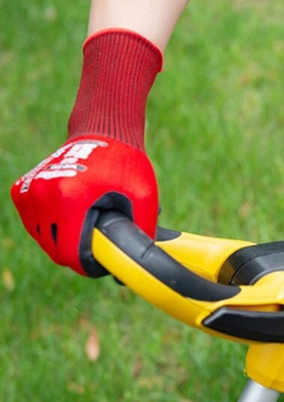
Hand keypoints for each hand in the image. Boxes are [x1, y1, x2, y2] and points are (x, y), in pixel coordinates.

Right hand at [11, 136, 158, 275]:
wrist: (104, 132)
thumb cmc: (126, 164)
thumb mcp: (144, 197)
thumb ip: (141, 231)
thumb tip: (132, 269)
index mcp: (70, 197)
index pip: (69, 254)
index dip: (88, 264)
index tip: (103, 260)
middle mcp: (43, 194)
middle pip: (54, 250)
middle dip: (77, 253)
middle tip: (100, 242)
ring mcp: (29, 191)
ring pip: (41, 238)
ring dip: (62, 239)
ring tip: (87, 224)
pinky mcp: (22, 189)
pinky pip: (34, 223)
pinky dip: (50, 225)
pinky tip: (71, 214)